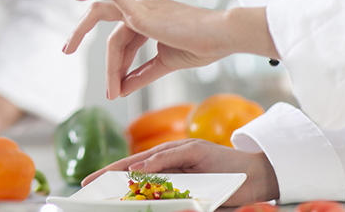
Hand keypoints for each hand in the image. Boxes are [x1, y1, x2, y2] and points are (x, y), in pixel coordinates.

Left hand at [63, 0, 276, 99]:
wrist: (222, 38)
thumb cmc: (202, 46)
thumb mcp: (165, 63)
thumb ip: (141, 74)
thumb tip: (120, 88)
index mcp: (147, 15)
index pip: (121, 41)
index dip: (116, 67)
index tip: (115, 90)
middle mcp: (141, 6)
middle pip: (105, 25)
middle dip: (83, 36)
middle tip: (65, 51)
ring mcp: (141, 5)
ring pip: (111, 36)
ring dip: (108, 65)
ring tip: (109, 88)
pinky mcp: (142, 9)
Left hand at [82, 139, 278, 206]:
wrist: (258, 175)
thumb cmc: (226, 186)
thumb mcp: (195, 194)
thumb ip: (172, 194)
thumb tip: (147, 196)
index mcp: (170, 164)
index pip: (136, 169)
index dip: (113, 175)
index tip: (91, 185)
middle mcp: (173, 154)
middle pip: (136, 161)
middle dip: (110, 172)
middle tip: (87, 182)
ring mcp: (185, 150)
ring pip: (149, 158)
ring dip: (126, 169)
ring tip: (104, 179)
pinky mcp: (197, 149)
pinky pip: (172, 156)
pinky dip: (154, 162)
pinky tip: (137, 170)